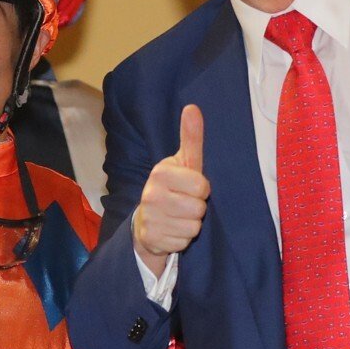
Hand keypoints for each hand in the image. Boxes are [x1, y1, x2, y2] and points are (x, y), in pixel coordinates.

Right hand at [133, 105, 209, 274]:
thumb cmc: (172, 186)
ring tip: (178, 216)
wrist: (147, 220)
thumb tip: (192, 107)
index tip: (190, 187)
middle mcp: (151, 194)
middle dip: (197, 208)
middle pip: (199, 208)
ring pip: (193, 226)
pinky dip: (181, 238)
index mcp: (161, 172)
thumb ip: (191, 137)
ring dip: (191, 224)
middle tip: (184, 203)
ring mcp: (150, 217)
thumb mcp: (184, 162)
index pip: (202, 185)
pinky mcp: (152, 238)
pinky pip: (184, 241)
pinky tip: (172, 230)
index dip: (201, 188)